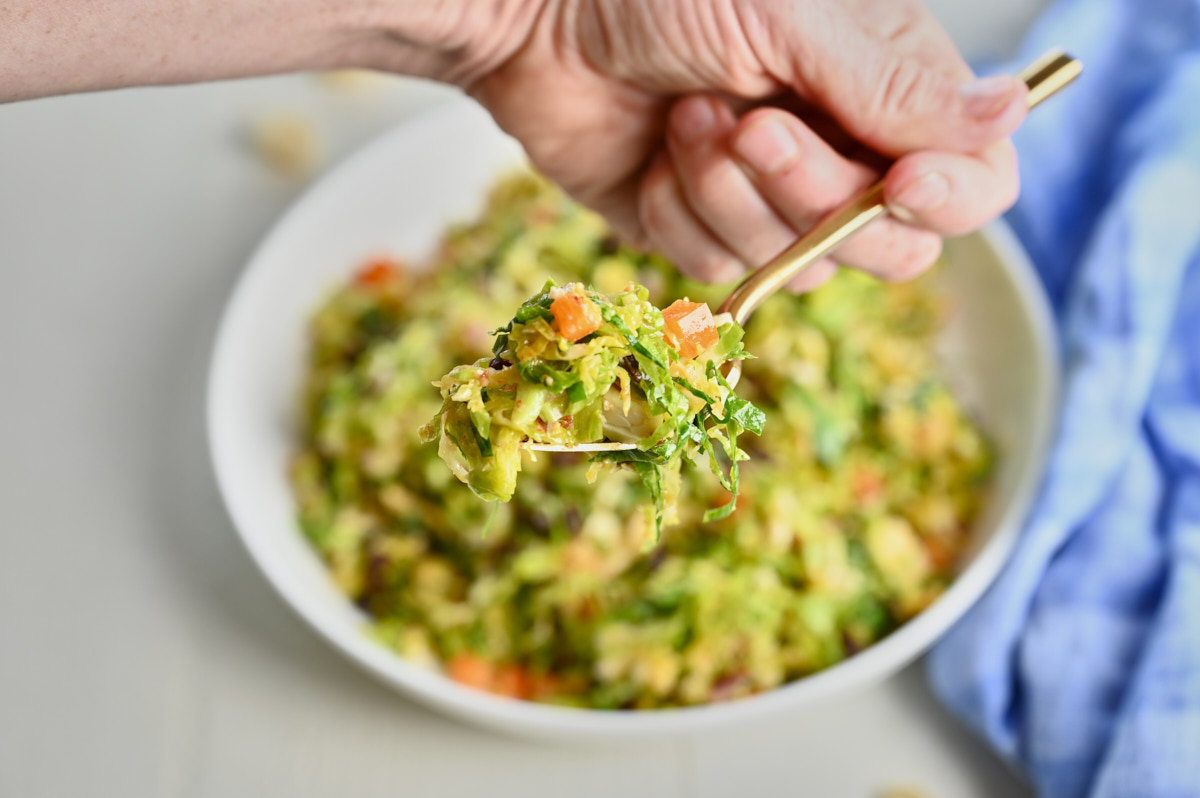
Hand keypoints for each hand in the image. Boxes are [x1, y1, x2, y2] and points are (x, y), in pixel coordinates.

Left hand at [464, 0, 1026, 287]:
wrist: (537, 16)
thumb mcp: (791, 17)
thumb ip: (894, 83)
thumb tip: (1012, 112)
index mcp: (885, 91)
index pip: (975, 181)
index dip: (949, 197)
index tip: (898, 181)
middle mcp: (838, 152)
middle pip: (891, 247)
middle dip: (813, 195)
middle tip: (752, 125)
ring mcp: (767, 202)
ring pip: (800, 267)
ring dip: (732, 194)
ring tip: (687, 113)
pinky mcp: (699, 233)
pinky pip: (720, 271)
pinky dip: (681, 213)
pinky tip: (657, 151)